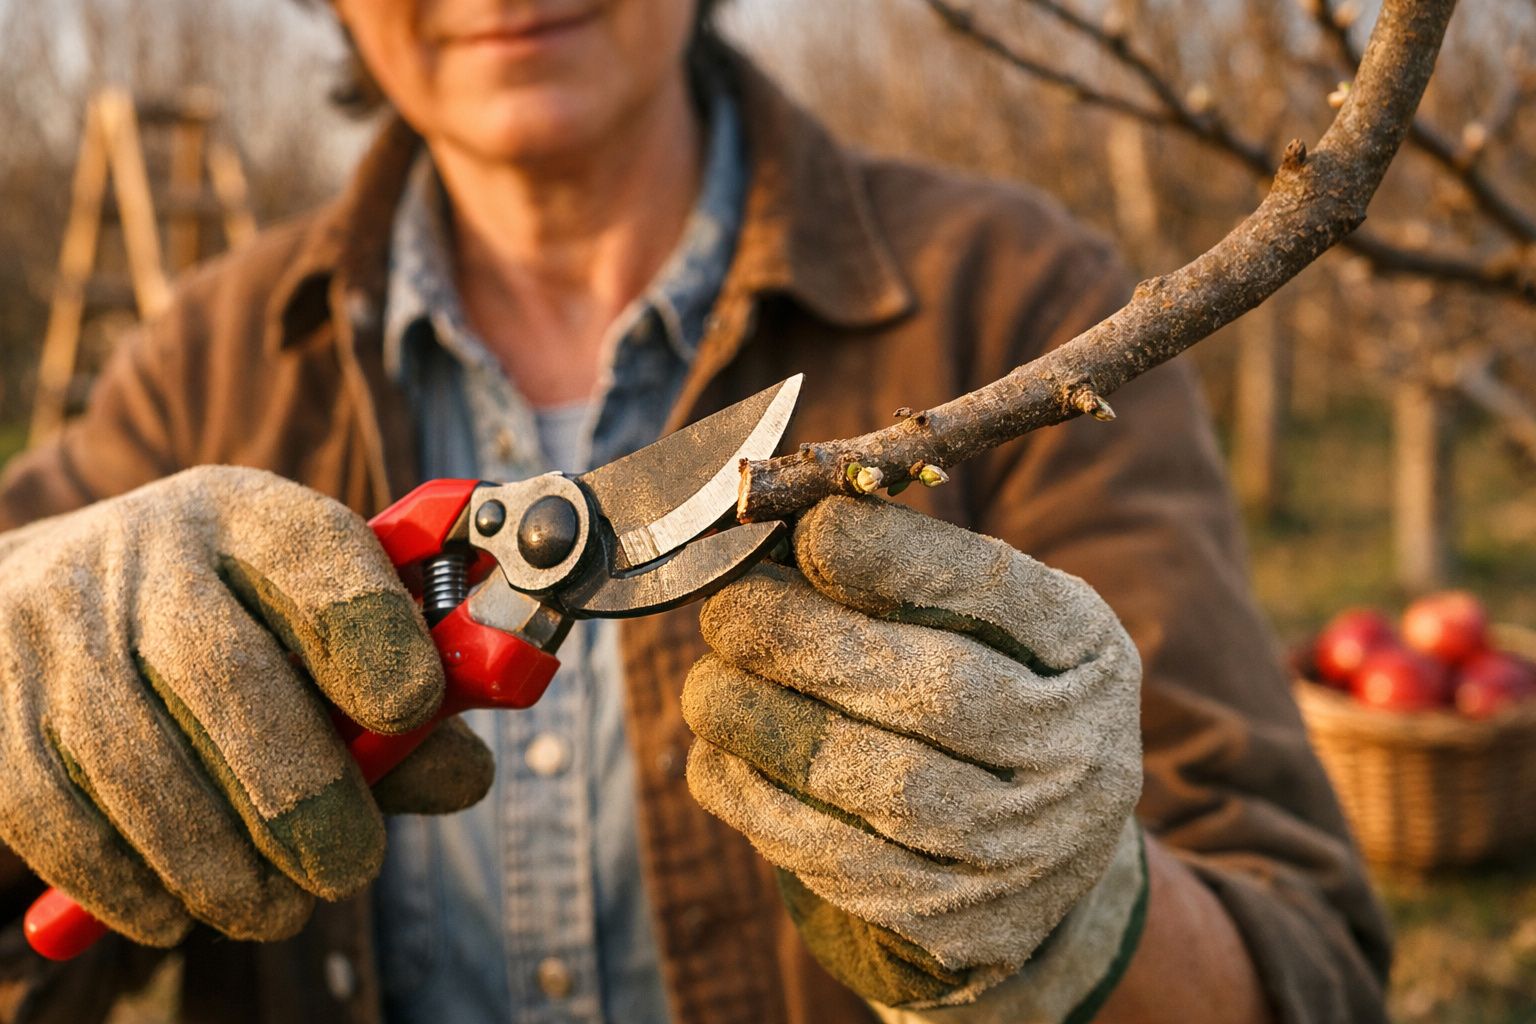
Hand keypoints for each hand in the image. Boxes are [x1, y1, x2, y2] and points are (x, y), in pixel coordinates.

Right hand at [0, 466, 491, 946]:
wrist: (30, 603)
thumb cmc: (221, 627)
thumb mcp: (311, 628)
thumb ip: (395, 705)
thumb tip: (464, 774)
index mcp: (252, 518)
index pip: (317, 551)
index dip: (372, 631)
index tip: (414, 707)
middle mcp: (148, 553)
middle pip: (222, 671)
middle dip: (299, 790)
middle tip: (350, 867)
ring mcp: (56, 626)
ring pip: (134, 757)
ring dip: (217, 860)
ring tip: (279, 911)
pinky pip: (56, 812)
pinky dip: (124, 882)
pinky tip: (179, 915)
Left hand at [684, 497, 1144, 1010]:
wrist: (1039, 856)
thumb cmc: (986, 698)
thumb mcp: (987, 627)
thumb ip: (909, 576)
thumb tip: (789, 525)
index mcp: (1088, 655)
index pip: (999, 592)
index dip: (899, 559)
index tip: (810, 531)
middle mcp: (1082, 755)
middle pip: (935, 691)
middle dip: (807, 644)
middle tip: (727, 614)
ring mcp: (1031, 853)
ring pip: (882, 786)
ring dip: (767, 727)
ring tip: (706, 688)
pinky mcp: (966, 927)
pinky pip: (844, 864)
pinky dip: (762, 805)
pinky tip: (720, 760)